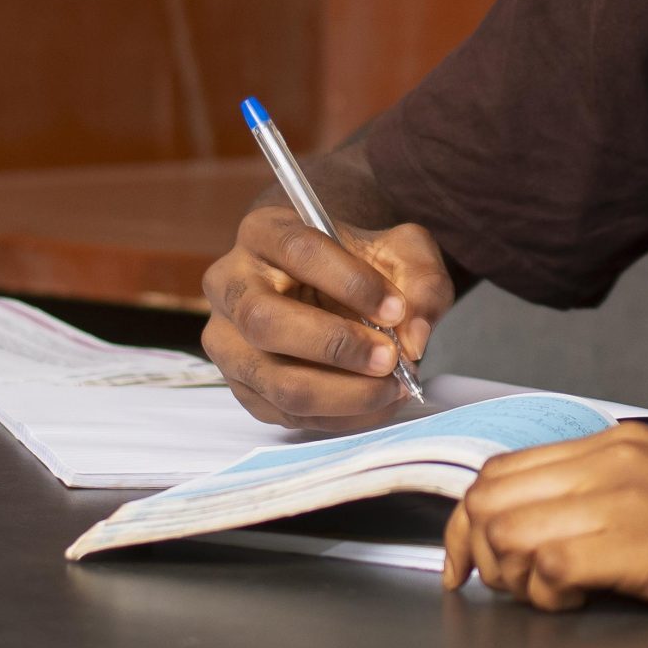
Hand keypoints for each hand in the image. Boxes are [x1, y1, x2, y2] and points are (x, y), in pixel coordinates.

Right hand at [201, 206, 454, 430]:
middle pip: (265, 321)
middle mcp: (230, 284)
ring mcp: (226, 340)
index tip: (397, 309)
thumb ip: (421, 283)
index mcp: (264, 231)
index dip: (350, 283)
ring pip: (273, 378)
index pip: (298, 250)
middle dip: (336, 346)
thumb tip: (415, 337)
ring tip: (392, 388)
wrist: (338, 287)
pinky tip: (377, 403)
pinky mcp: (241, 385)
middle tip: (391, 359)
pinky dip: (338, 416)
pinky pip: (284, 412)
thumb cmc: (365, 264)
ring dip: (341, 393)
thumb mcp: (404, 252)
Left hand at [441, 425, 647, 610]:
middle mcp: (613, 458)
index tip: (468, 566)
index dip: (469, 524)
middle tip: (517, 590)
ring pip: (510, 531)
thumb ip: (604, 497)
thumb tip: (539, 534)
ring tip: (555, 597)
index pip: (501, 470)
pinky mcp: (644, 541)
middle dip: (481, 554)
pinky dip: (548, 595)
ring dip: (515, 578)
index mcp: (616, 443)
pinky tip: (581, 602)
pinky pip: (551, 564)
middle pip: (489, 498)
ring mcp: (628, 496)